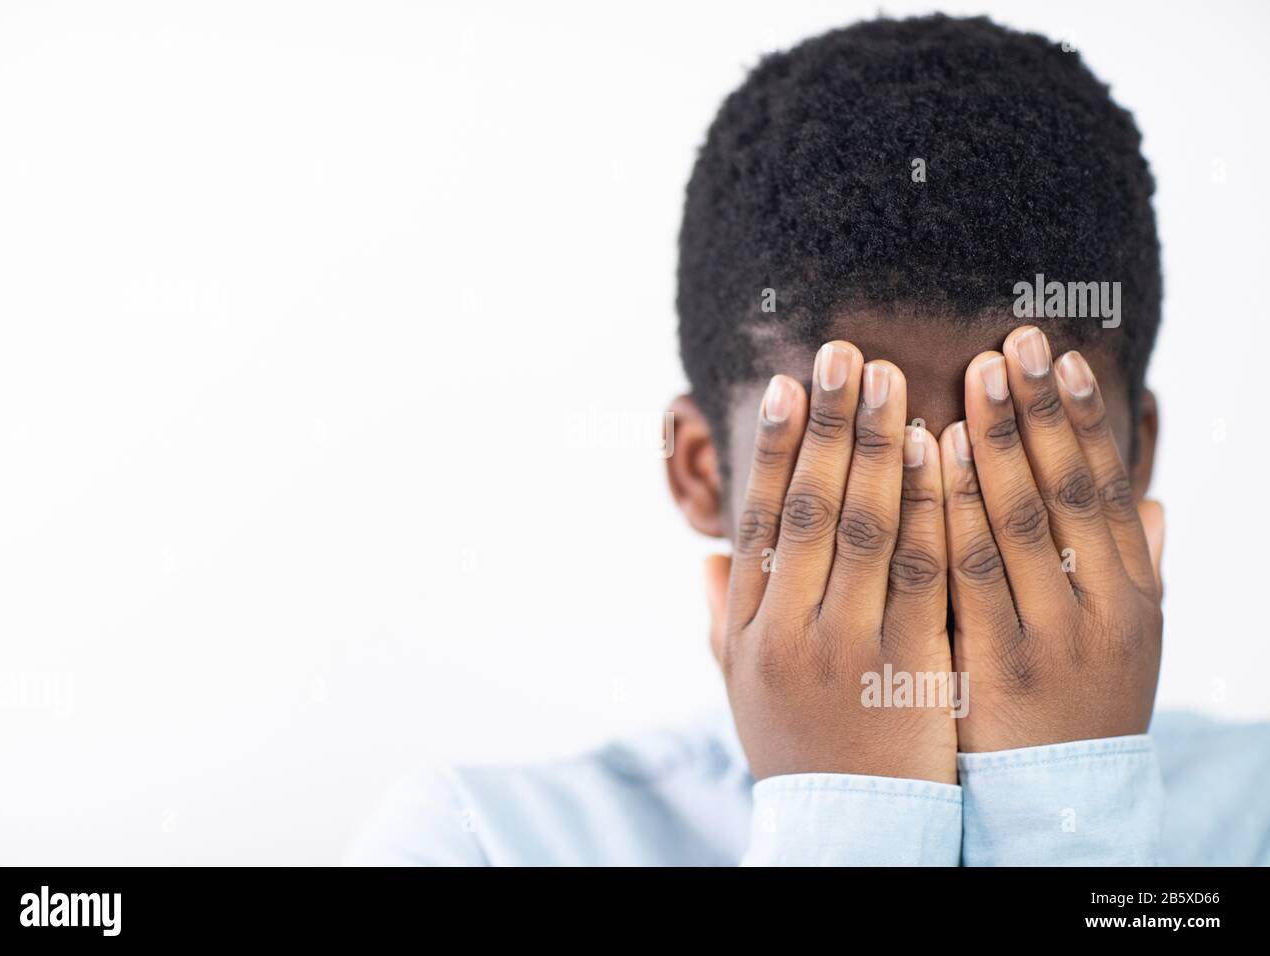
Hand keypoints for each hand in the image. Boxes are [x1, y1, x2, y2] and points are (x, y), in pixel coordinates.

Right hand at [705, 342, 957, 782]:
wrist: (851, 829)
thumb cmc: (796, 751)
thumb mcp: (742, 690)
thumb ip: (724, 621)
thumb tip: (707, 560)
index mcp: (751, 628)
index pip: (759, 520)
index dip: (770, 449)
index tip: (786, 386)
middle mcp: (791, 628)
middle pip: (808, 507)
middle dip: (827, 425)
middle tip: (845, 354)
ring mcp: (850, 644)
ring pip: (863, 527)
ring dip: (877, 446)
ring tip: (891, 380)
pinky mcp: (910, 662)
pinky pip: (922, 570)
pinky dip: (930, 506)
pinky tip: (940, 453)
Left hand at [940, 326, 1164, 752]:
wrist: (1058, 804)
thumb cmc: (1081, 705)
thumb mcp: (1126, 641)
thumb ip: (1135, 569)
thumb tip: (1148, 501)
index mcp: (1131, 594)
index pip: (1104, 488)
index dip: (1082, 420)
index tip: (1059, 356)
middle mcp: (1099, 608)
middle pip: (1066, 491)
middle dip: (1039, 410)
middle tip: (1012, 339)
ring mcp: (1048, 636)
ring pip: (1020, 522)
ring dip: (999, 441)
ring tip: (974, 375)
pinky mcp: (994, 663)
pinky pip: (967, 571)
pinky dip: (954, 508)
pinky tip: (938, 455)